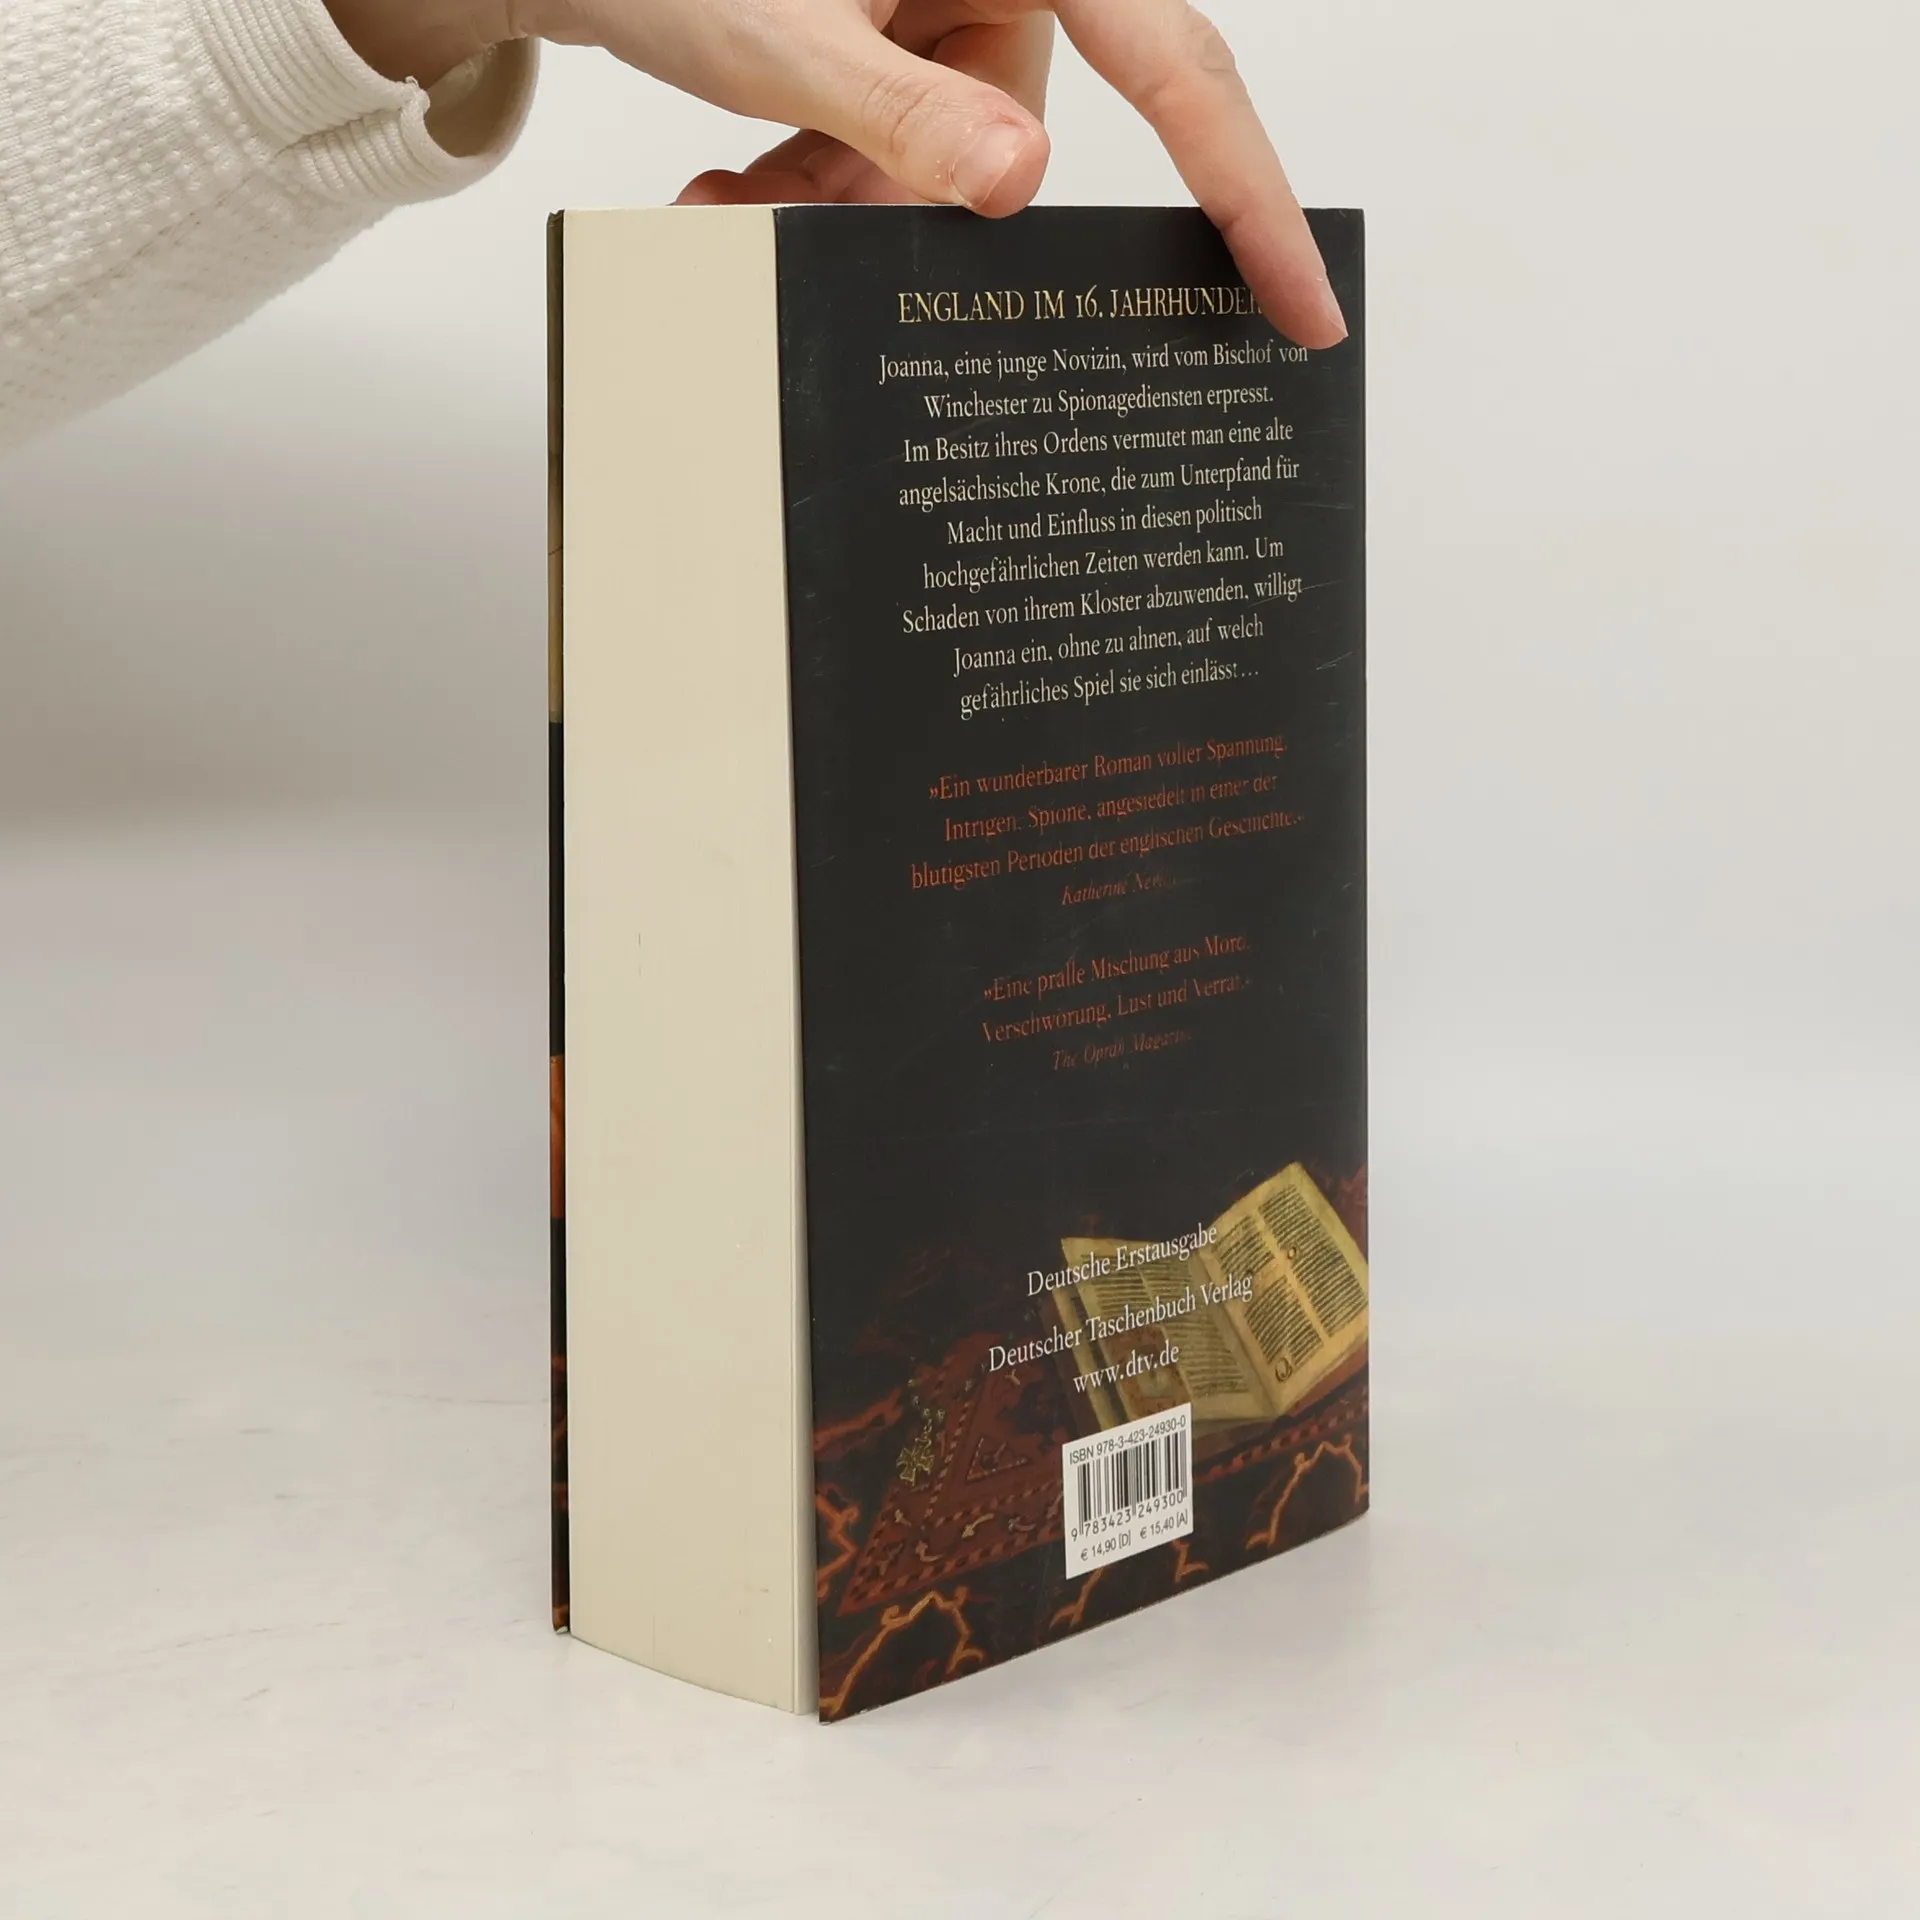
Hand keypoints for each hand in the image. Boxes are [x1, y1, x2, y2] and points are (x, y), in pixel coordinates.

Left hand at [327, 0, 1345, 346]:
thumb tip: (1020, 182)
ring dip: (846, 201)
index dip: (1251, 194)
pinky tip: (743, 170)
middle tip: (804, 217)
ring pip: (951, 163)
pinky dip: (828, 180)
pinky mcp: (908, 36)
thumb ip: (898, 113)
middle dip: (912, 205)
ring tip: (734, 186)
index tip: (1304, 303)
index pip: (1177, 67)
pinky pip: (905, 147)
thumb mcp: (778, 30)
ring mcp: (952, 3)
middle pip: (1027, 135)